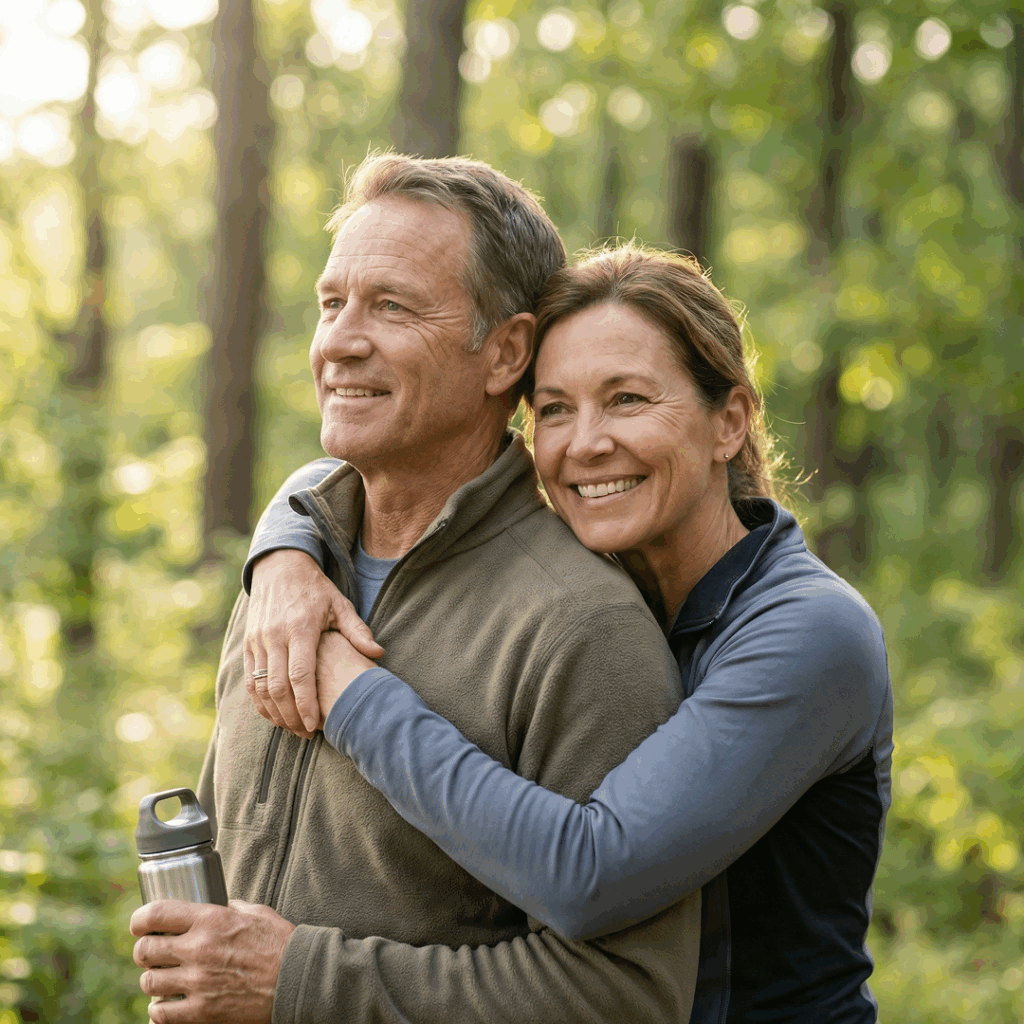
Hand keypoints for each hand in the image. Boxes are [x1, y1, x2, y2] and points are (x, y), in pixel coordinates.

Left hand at [131, 899, 294, 1022]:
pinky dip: (159, 1009)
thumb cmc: (279, 943)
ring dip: (153, 980)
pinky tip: (167, 1004)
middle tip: (151, 953)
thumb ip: (228, 909)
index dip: (140, 919)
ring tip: (162, 979)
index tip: (140, 924)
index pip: (156, 914)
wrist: (296, 979)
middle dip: (144, 950)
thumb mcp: (255, 913)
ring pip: (149, 983)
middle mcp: (198, 949)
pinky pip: (161, 1014)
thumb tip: (212, 907)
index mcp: (211, 919)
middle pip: (145, 950)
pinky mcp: (201, 1012)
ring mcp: (198, 983)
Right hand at [245, 549, 383, 735]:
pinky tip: (274, 714)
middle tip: (306, 733)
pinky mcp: (248, 644)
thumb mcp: (340, 604)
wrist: (279, 567)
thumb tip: (378, 654)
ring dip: (275, 712)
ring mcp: (258, 641)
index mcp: (300, 628)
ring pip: (260, 687)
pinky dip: (260, 701)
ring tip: (292, 728)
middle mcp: (275, 636)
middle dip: (290, 715)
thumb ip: (358, 631)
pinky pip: (250, 680)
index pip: (300, 674)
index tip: (314, 724)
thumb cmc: (315, 589)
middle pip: (278, 686)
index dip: (305, 703)